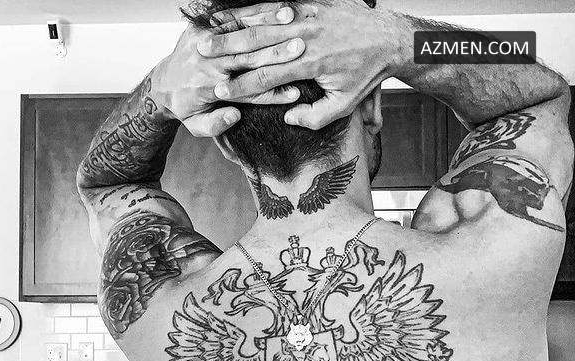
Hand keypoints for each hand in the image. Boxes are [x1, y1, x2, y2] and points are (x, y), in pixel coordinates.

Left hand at [151, 19, 305, 136]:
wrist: (162, 84)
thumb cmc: (184, 107)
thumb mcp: (196, 126)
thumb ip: (215, 125)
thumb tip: (235, 115)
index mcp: (208, 88)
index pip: (247, 91)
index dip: (272, 94)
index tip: (295, 93)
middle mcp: (207, 63)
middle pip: (248, 58)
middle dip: (276, 54)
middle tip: (301, 50)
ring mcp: (204, 42)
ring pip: (242, 34)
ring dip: (268, 27)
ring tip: (292, 23)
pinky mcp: (202, 28)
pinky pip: (230, 19)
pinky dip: (253, 15)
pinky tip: (275, 12)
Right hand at [202, 1, 405, 128]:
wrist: (391, 38)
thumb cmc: (367, 73)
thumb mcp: (344, 104)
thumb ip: (315, 116)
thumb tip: (288, 117)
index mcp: (310, 63)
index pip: (265, 75)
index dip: (240, 86)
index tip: (218, 93)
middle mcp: (306, 35)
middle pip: (257, 42)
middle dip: (226, 49)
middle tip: (200, 54)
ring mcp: (309, 15)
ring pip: (263, 19)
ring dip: (234, 26)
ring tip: (209, 29)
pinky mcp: (313, 2)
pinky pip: (277, 4)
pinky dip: (254, 8)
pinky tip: (236, 11)